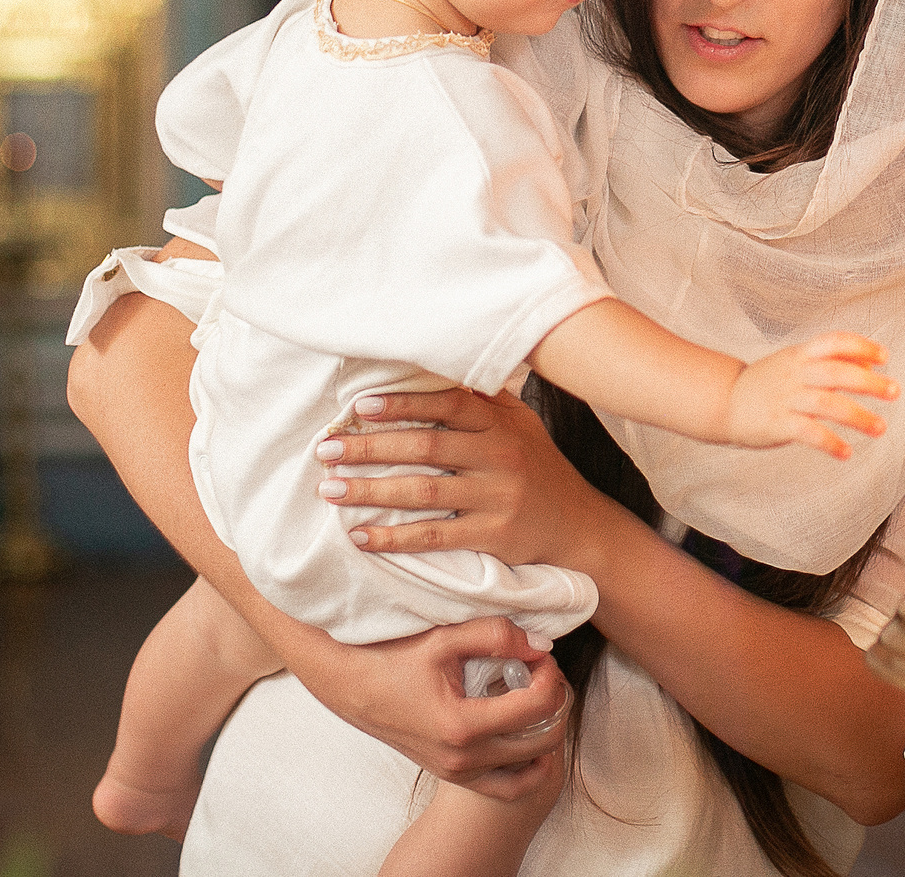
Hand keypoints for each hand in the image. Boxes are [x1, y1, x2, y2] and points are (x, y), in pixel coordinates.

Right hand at [269, 615, 570, 798]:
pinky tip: (526, 737)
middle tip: (542, 673)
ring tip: (536, 701)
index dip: (550, 675)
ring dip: (545, 734)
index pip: (537, 706)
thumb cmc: (390, 657)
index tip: (540, 655)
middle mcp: (462, 758)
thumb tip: (540, 645)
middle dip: (554, 703)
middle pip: (542, 741)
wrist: (348, 684)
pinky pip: (505, 787)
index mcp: (461, 725)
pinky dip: (526, 767)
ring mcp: (457, 772)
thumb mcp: (444, 638)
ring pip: (529, 768)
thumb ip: (497, 636)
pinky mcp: (452, 775)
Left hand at [321, 387, 625, 569]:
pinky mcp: (494, 535)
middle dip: (370, 447)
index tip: (360, 407)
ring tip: (330, 489)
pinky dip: (394, 537)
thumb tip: (432, 369)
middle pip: (426, 446)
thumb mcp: (520, 426)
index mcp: (501, 424)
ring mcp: (498, 497)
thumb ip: (482, 401)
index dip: (403, 403)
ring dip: (371, 490)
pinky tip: (360, 536)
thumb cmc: (537, 468)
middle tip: (326, 449)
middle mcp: (501, 456)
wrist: (578, 526)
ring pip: (423, 491)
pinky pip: (435, 536)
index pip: (448, 404)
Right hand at [723, 333, 896, 458]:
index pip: (834, 341)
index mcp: (800, 355)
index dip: (861, 346)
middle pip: (837, 372)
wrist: (723, 401)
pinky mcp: (778, 424)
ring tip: (880, 428)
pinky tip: (847, 453)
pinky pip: (809, 433)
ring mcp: (786, 398)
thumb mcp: (795, 362)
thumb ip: (830, 360)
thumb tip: (871, 359)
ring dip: (858, 416)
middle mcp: (795, 373)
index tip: (884, 357)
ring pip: (828, 404)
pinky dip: (830, 443)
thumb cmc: (767, 382)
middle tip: (895, 392)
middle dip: (869, 382)